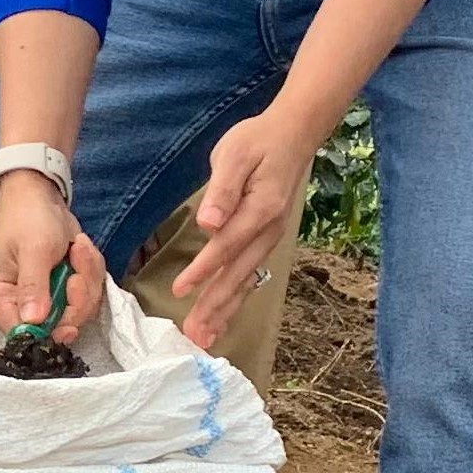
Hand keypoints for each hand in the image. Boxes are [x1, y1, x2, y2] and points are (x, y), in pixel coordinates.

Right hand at [0, 170, 107, 342]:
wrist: (40, 194)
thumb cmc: (28, 218)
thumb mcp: (33, 250)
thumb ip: (33, 286)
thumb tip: (33, 322)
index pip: (19, 332)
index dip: (46, 333)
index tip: (69, 324)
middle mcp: (19, 301)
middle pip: (56, 325)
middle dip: (77, 298)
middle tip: (77, 268)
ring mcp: (44, 296)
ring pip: (78, 309)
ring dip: (87, 279)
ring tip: (78, 248)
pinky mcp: (63, 287)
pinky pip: (88, 293)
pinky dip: (91, 271)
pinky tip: (80, 249)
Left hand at [173, 110, 314, 348]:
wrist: (292, 135)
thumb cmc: (257, 141)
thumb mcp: (234, 155)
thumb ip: (222, 190)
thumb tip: (209, 222)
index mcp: (260, 209)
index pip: (227, 246)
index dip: (203, 269)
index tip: (180, 290)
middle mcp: (269, 230)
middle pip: (239, 274)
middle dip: (215, 306)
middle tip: (194, 335)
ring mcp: (271, 238)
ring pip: (246, 281)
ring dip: (226, 311)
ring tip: (205, 338)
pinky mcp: (266, 239)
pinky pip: (251, 275)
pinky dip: (236, 299)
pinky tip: (222, 318)